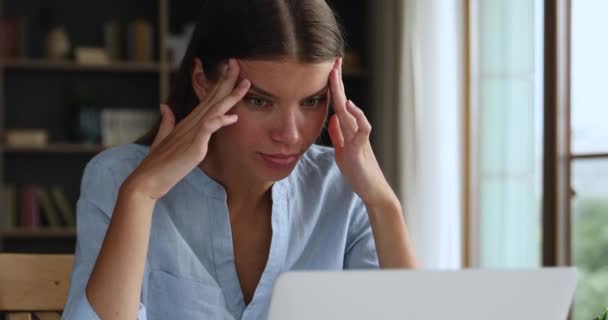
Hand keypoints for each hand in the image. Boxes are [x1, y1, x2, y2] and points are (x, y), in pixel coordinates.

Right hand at [122, 59, 249, 199]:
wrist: (146, 181)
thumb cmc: (157, 163)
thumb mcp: (163, 139)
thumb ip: (167, 122)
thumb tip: (165, 106)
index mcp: (186, 122)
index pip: (206, 99)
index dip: (218, 84)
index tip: (229, 70)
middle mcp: (190, 124)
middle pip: (212, 98)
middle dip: (226, 80)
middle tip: (237, 63)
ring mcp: (191, 133)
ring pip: (213, 109)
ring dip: (229, 96)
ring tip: (244, 84)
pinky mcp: (193, 146)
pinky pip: (208, 129)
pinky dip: (219, 121)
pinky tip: (232, 116)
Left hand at [327, 58, 395, 206]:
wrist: (373, 190)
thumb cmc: (359, 171)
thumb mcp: (343, 150)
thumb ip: (338, 135)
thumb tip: (333, 119)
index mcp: (348, 130)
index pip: (339, 104)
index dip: (333, 87)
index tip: (328, 69)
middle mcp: (354, 129)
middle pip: (343, 101)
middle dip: (337, 81)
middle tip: (333, 60)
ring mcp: (359, 138)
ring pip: (350, 111)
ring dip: (342, 93)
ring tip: (335, 75)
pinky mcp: (362, 149)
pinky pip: (362, 129)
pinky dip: (357, 117)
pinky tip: (349, 106)